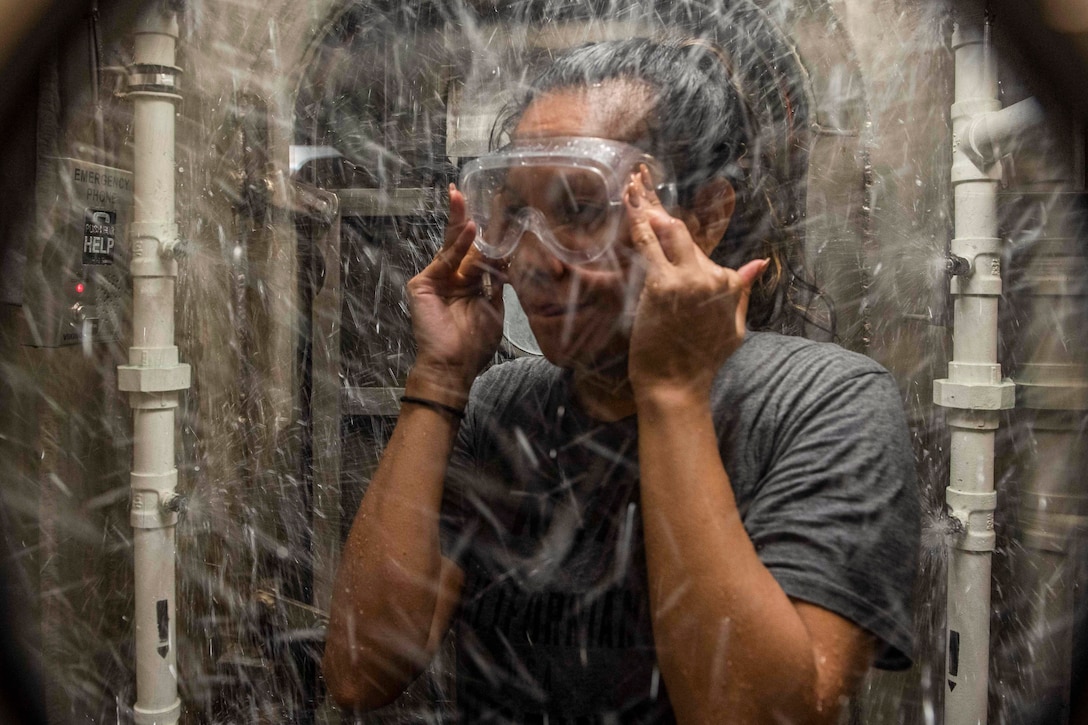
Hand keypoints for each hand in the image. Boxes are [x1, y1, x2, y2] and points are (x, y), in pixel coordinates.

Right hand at [406, 184, 504, 404]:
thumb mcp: (494, 306)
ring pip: (450, 246)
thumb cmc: (474, 343)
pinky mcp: (422, 284)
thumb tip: (508, 256)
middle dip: (463, 216)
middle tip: (465, 190)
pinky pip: (444, 261)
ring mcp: (435, 280)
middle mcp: (452, 278)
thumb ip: (497, 280)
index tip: (495, 210)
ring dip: (458, 222)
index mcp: (468, 283)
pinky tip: (470, 230)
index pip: (477, 251)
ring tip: (464, 198)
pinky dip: (457, 246)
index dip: (485, 232)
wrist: (454, 366)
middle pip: (459, 242)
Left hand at [624, 168, 767, 400]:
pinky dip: (638, 221)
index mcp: (727, 283)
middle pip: (683, 231)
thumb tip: (760, 263)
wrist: (676, 385)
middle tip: (641, 182)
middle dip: (660, 208)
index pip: (699, 248)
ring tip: (633, 181)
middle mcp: (710, 276)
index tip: (660, 214)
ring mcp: (686, 279)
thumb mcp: (734, 326)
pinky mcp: (662, 285)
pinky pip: (648, 245)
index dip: (677, 233)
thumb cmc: (701, 361)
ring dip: (647, 204)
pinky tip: (629, 202)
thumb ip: (742, 290)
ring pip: (667, 232)